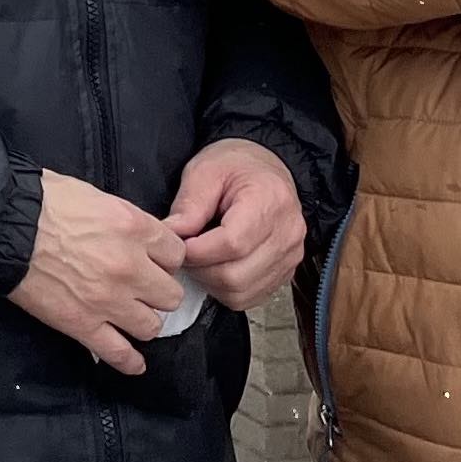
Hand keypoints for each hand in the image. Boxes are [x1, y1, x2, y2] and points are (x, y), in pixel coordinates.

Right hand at [6, 170, 184, 374]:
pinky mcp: (83, 325)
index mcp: (135, 229)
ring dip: (140, 320)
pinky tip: (135, 364)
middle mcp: (130, 268)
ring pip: (151, 326)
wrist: (4, 227)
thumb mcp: (97, 197)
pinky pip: (118, 353)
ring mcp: (109, 301)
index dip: (164, 258)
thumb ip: (127, 221)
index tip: (153, 260)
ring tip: (127, 314)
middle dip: (157, 290)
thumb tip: (140, 238)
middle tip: (140, 286)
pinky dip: (129, 362)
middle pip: (170, 295)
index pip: (177, 255)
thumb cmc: (45, 202)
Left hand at [168, 138, 307, 309]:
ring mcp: (290, 256)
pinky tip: (217, 267)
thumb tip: (170, 236)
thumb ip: (189, 205)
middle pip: (236, 275)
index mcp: (270, 202)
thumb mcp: (205, 171)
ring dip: (211, 282)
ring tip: (200, 258)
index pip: (232, 244)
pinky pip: (251, 296)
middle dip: (200, 269)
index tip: (179, 244)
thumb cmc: (237, 164)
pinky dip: (227, 289)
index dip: (198, 251)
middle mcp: (287, 234)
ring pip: (241, 292)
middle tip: (185, 252)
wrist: (266, 166)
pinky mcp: (285, 271)